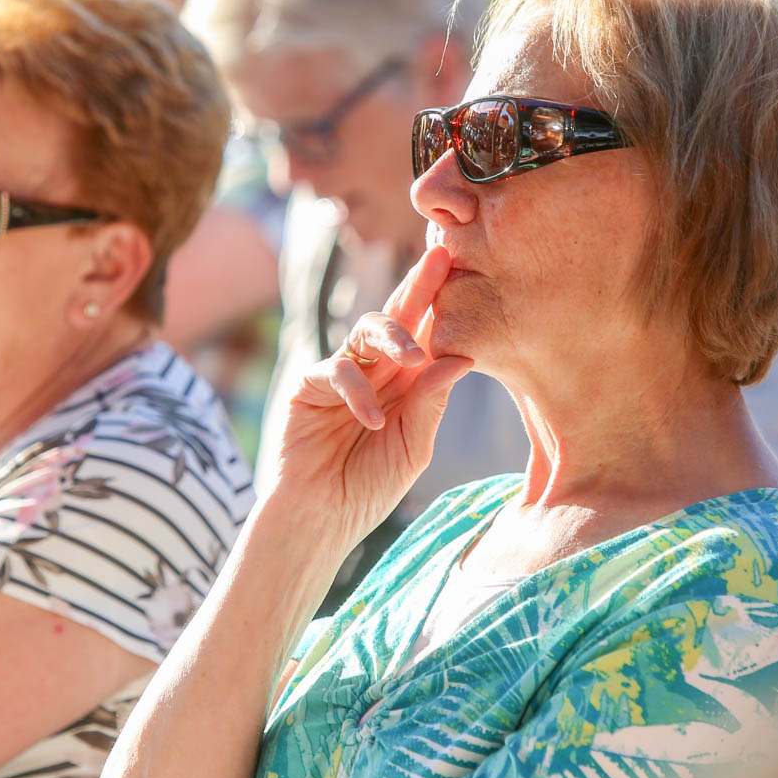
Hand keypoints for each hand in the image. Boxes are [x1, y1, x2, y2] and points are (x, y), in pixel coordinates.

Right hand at [264, 245, 473, 548]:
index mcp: (406, 382)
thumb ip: (431, 402)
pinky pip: (336, 370)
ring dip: (393, 337)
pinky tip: (373, 420)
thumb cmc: (369, 487)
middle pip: (399, 315)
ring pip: (366, 330)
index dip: (444, 301)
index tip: (467, 268)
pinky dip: (358, 391)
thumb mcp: (414, 446)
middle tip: (441, 258)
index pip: (428, 333)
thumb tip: (461, 357)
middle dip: (420, 285)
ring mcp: (342, 373)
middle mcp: (376, 369)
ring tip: (413, 358)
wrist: (323, 520)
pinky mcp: (310, 386)